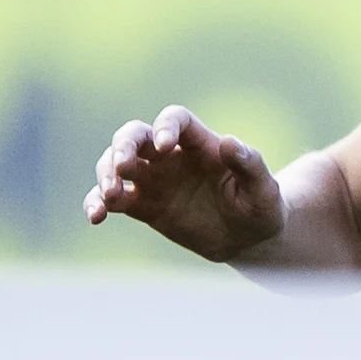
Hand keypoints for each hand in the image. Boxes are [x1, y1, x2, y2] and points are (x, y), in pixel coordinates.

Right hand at [84, 104, 285, 261]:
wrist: (248, 239)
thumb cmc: (261, 207)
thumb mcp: (264, 190)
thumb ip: (250, 165)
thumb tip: (229, 142)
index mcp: (200, 144)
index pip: (176, 120)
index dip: (166, 126)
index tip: (164, 145)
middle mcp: (171, 156)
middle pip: (135, 135)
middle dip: (123, 146)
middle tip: (123, 167)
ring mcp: (154, 180)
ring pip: (114, 163)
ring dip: (105, 173)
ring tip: (110, 196)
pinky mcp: (143, 206)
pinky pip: (112, 200)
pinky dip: (96, 203)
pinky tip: (96, 216)